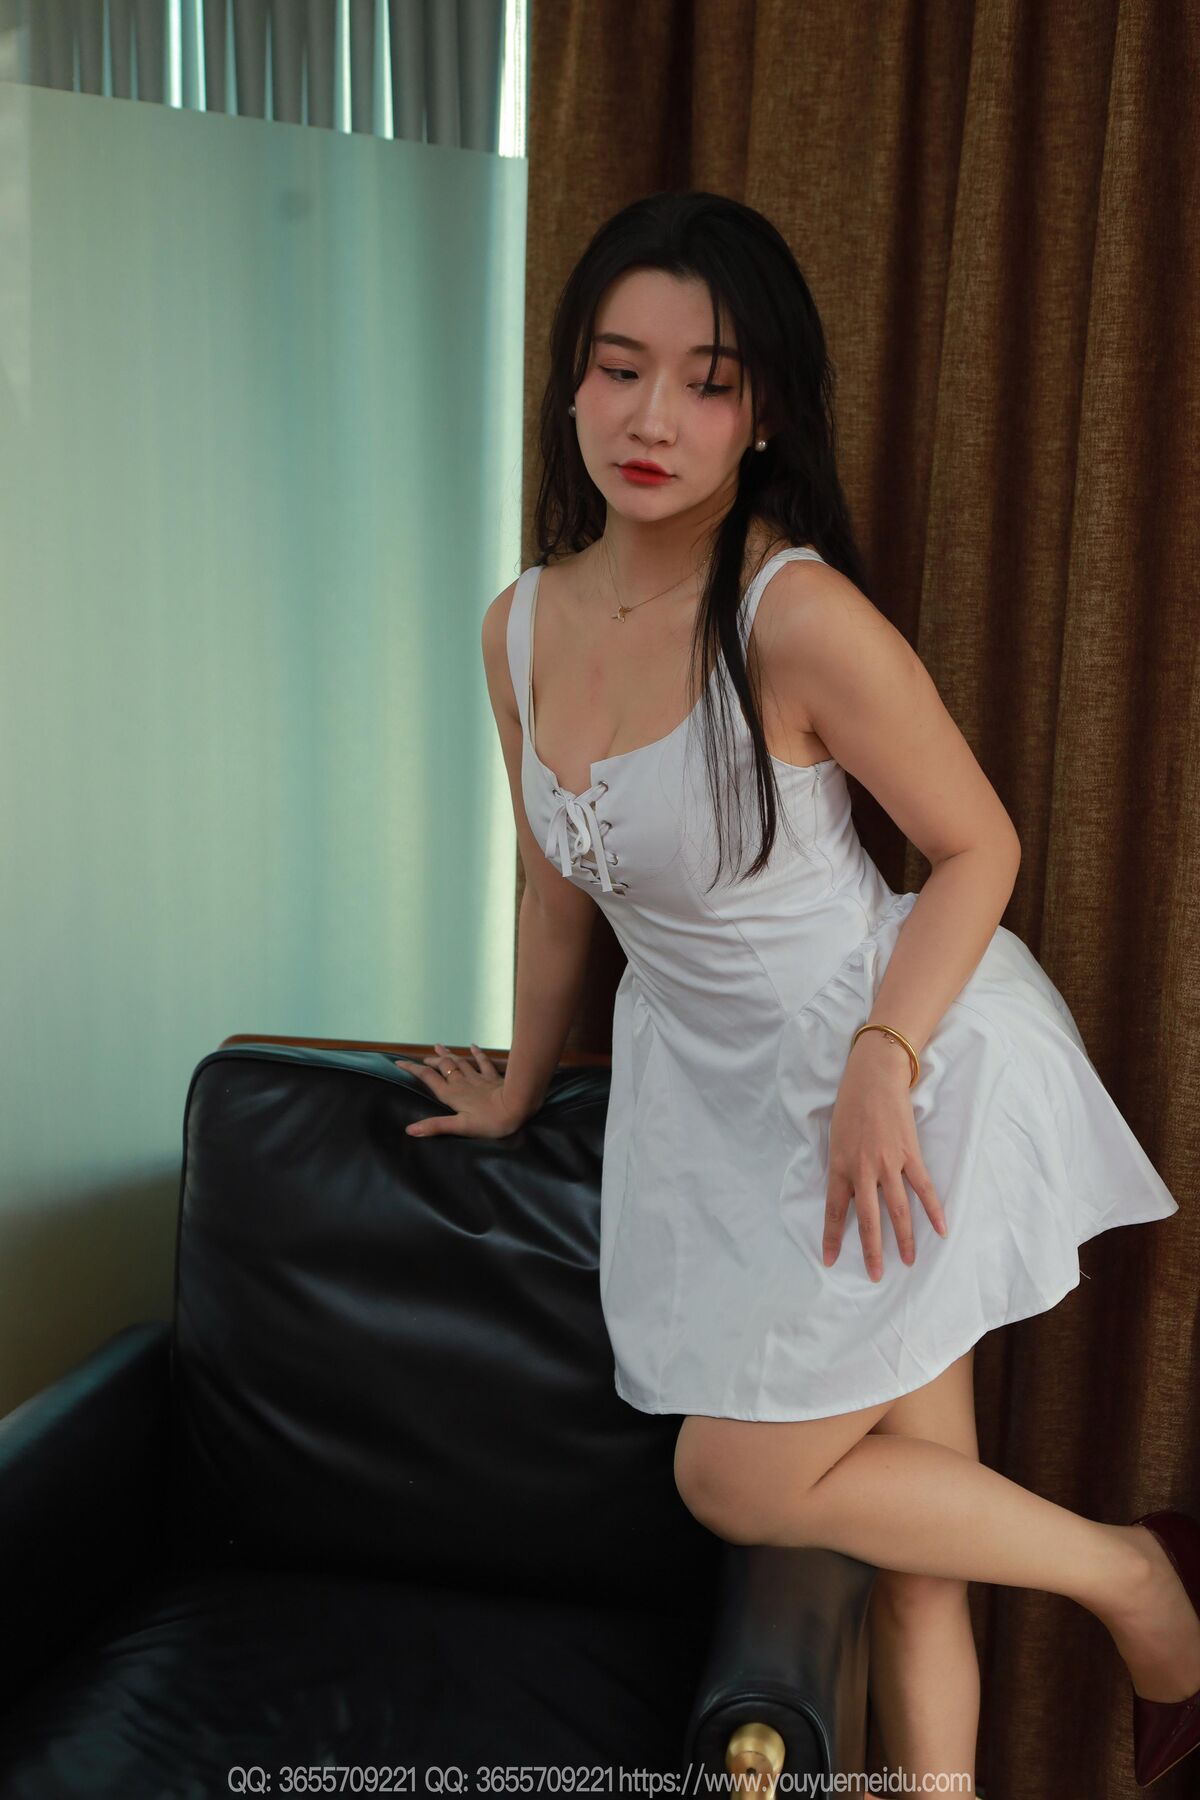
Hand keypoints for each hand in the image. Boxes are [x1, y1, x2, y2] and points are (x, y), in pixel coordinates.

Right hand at [393, 1042, 522, 1138]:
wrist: (516, 1107)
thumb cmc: (489, 1121)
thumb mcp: (460, 1127)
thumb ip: (435, 1126)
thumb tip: (410, 1130)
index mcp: (451, 1094)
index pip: (428, 1077)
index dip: (413, 1069)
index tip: (399, 1062)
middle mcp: (461, 1082)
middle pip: (443, 1066)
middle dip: (431, 1061)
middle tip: (424, 1057)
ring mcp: (477, 1078)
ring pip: (459, 1062)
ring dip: (449, 1054)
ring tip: (439, 1046)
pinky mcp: (491, 1077)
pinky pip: (482, 1062)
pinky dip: (476, 1054)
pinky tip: (472, 1046)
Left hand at [822, 1032, 947, 1280]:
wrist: (874, 1077)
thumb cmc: (850, 1105)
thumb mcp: (836, 1139)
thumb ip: (843, 1169)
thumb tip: (853, 1197)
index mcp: (840, 1166)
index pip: (835, 1211)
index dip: (833, 1237)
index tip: (830, 1261)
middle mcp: (863, 1170)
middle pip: (870, 1219)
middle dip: (872, 1251)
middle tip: (875, 1276)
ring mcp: (889, 1163)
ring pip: (898, 1210)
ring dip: (904, 1238)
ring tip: (909, 1261)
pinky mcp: (910, 1154)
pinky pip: (923, 1187)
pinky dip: (933, 1209)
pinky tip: (941, 1229)